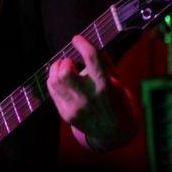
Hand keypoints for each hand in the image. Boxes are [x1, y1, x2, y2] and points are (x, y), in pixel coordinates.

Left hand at [46, 35, 136, 150]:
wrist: (115, 133)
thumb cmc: (118, 101)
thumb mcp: (118, 81)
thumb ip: (103, 63)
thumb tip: (87, 42)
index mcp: (107, 85)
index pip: (92, 57)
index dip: (82, 44)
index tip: (77, 39)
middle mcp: (90, 97)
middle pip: (65, 72)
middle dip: (65, 62)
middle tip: (70, 62)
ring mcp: (76, 108)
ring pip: (54, 81)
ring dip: (56, 70)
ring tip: (64, 69)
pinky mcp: (67, 115)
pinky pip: (53, 92)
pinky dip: (55, 81)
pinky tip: (62, 81)